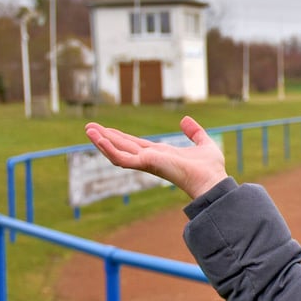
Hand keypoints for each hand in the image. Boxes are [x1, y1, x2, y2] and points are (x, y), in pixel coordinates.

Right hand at [85, 116, 228, 199]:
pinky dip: (109, 149)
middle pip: (123, 146)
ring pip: (118, 152)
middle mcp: (151, 158)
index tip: (107, 130)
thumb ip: (194, 132)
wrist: (212, 180)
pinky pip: (122, 158)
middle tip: (89, 127)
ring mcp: (147, 162)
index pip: (135, 144)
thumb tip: (185, 120)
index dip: (121, 137)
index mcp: (161, 154)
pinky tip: (99, 139)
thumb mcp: (203, 142)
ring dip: (102, 142)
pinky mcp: (146, 164)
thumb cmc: (210, 168)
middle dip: (106, 137)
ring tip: (88, 130)